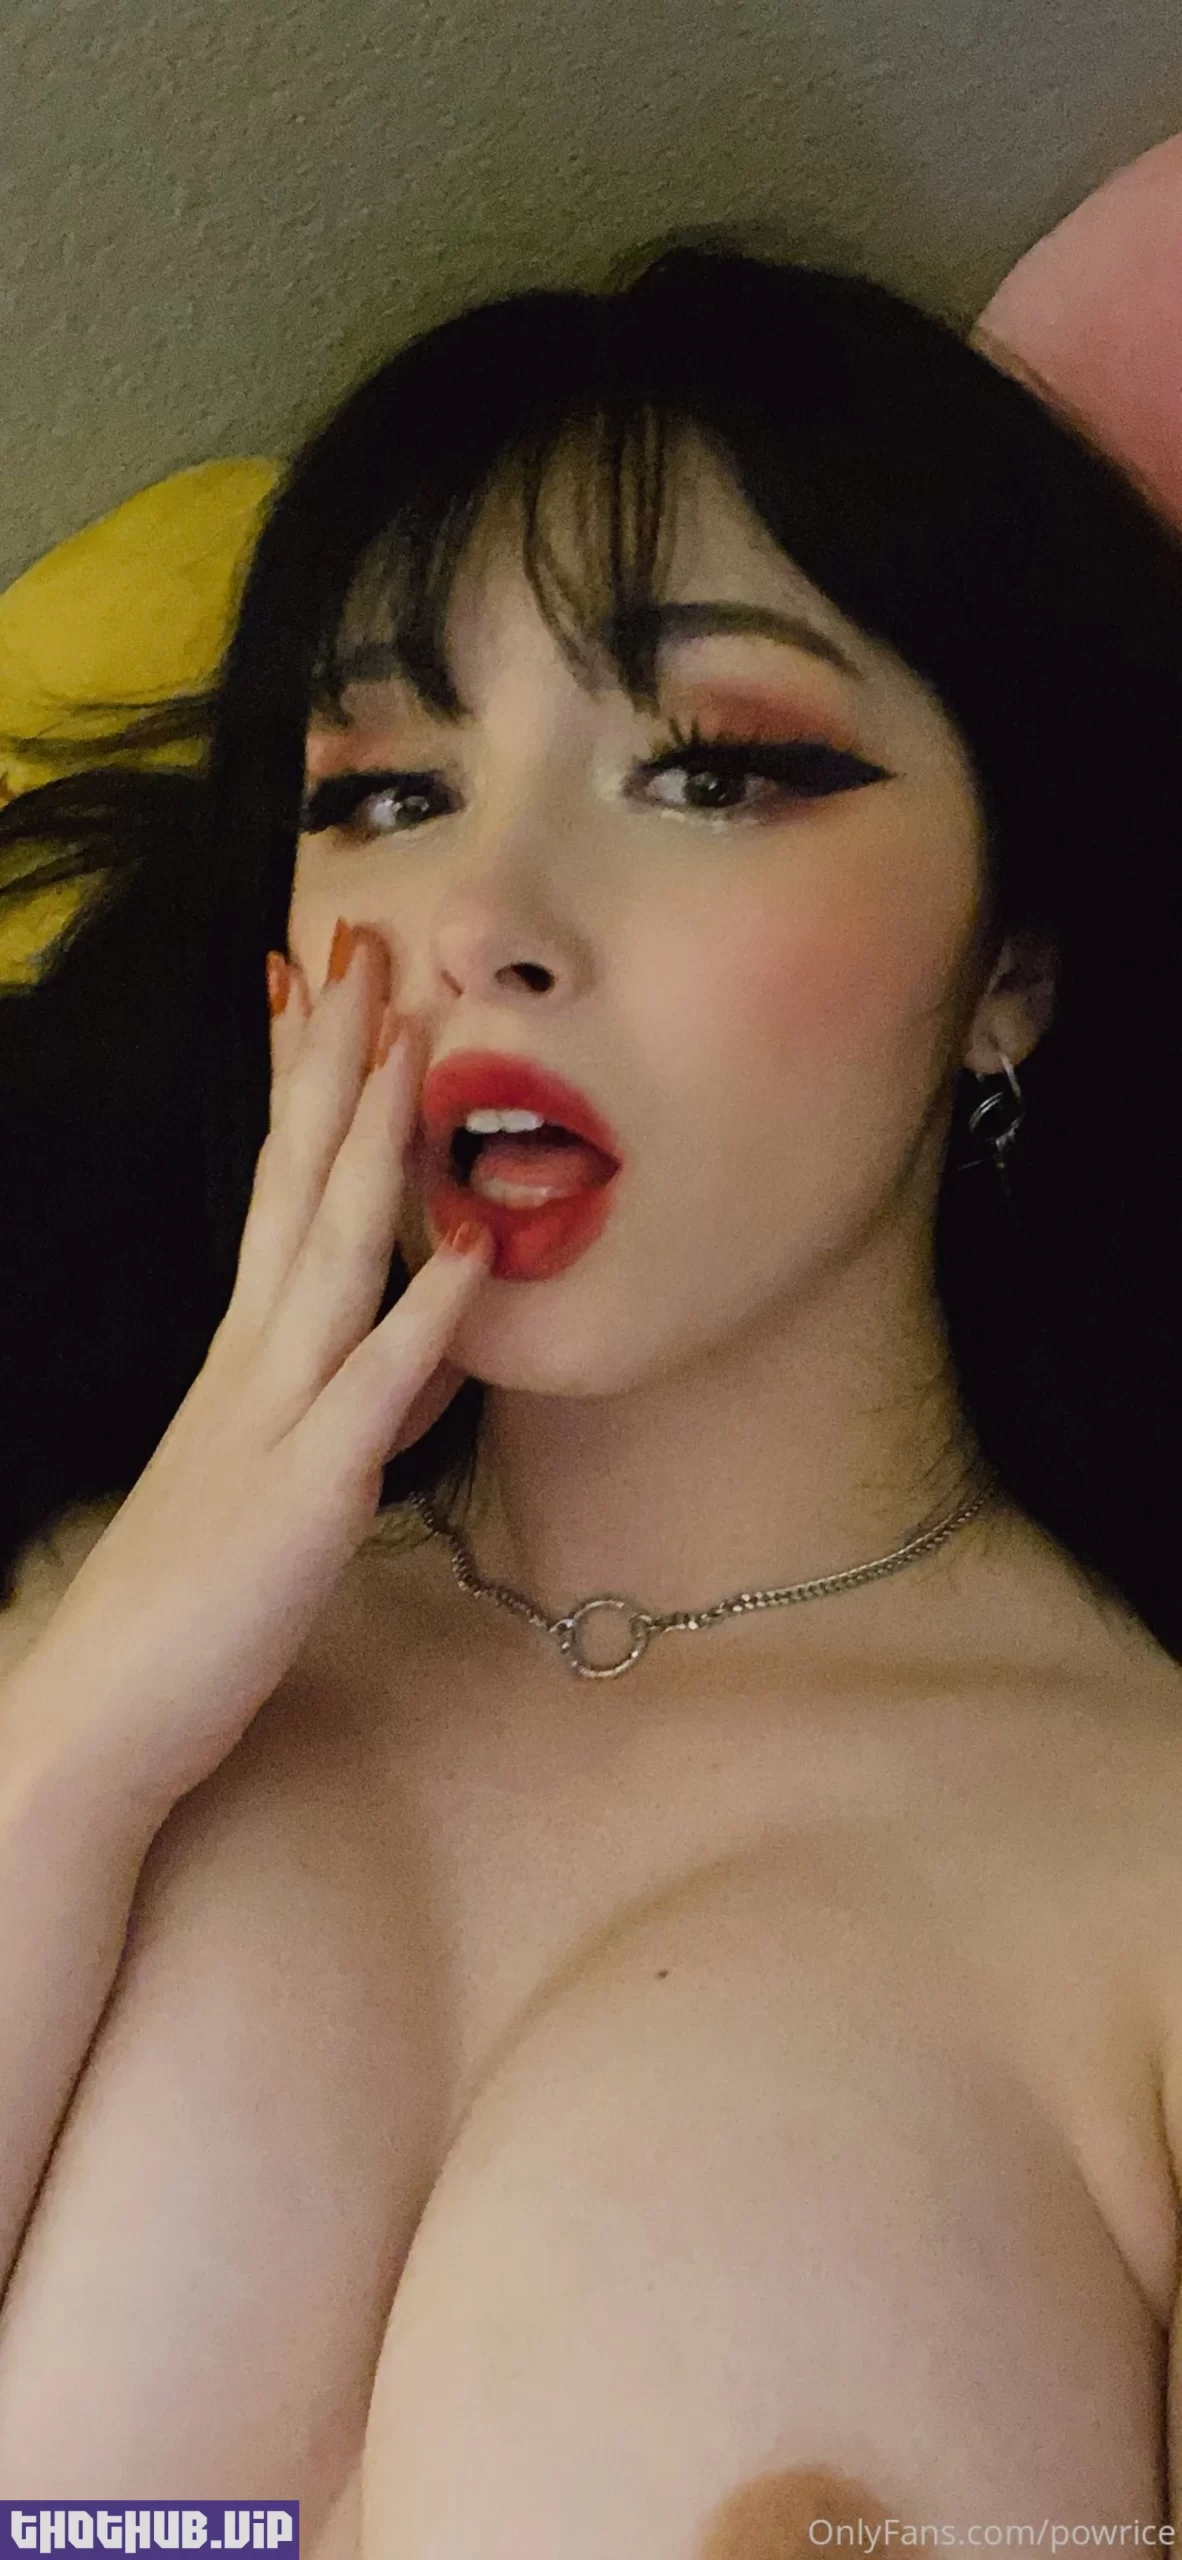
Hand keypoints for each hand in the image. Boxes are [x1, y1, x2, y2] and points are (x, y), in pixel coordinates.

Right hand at [5, 923, 489, 1812]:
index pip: (269, 1191)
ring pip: (329, 1248)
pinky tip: (474, 1234)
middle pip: (293, 1184)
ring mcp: (273, 1418)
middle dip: (332, 1060)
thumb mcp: (240, 1487)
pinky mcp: (306, 1492)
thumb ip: (291, 1416)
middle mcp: (250, 1365)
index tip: (320, 988)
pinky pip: (379, 1380)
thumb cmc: (173, 1616)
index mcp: (236, 1361)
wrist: (96, 1725)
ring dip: (373, 1136)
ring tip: (410, 1029)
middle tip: (360, 941)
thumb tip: (342, 1367)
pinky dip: (430, 1302)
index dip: (299, 1086)